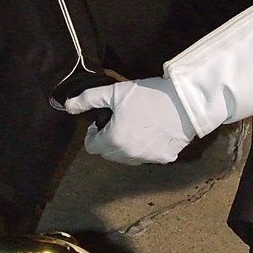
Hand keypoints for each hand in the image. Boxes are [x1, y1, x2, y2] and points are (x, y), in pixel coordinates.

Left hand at [64, 77, 196, 164]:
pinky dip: (146, 148)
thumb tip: (67, 106)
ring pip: (127, 158)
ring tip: (137, 125)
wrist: (185, 101)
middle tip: (120, 121)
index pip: (91, 147)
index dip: (93, 133)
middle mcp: (129, 155)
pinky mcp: (165, 159)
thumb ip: (88, 99)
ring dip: (126, 146)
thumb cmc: (148, 95)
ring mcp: (148, 159)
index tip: (102, 121)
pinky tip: (154, 131)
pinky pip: (148, 157)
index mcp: (113, 141)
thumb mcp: (114, 92)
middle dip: (109, 140)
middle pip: (108, 154)